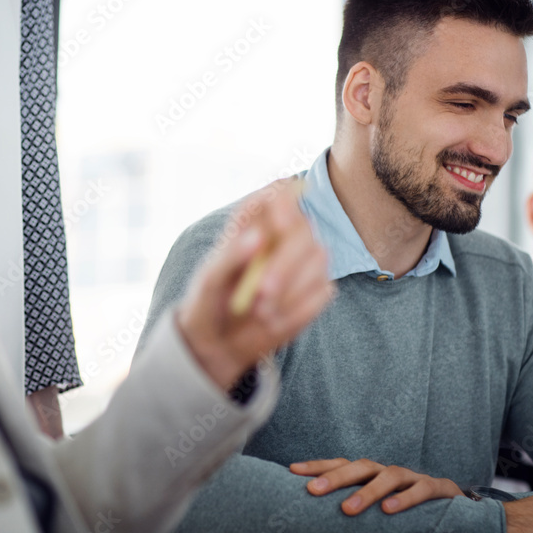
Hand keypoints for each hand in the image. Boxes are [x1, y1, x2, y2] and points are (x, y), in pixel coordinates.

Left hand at [177, 178, 332, 391]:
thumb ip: (230, 255)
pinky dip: (299, 309)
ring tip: (260, 312)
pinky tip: (275, 319)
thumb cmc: (209, 300)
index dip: (285, 202)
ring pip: (320, 257)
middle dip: (287, 262)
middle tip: (262, 292)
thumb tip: (259, 236)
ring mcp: (303, 262)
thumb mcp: (209, 279)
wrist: (217, 341)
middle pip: (304, 228)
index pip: (279, 192)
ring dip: (292, 288)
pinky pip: (323, 291)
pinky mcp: (316, 289)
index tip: (280, 225)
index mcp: (254, 221)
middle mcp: (283, 235)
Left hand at [289, 458, 462, 515]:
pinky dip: (405, 499)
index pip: (341, 464)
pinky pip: (421, 490)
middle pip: (360, 466)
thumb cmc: (406, 505)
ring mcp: (412, 477)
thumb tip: (315, 518)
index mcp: (371, 474)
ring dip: (367, 492)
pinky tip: (389, 510)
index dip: (317, 466)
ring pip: (389, 476)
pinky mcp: (437, 488)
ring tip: (348, 508)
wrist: (453, 504)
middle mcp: (387, 471)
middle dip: (335, 477)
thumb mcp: (376, 505)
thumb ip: (353, 506)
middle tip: (313, 490)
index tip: (293, 471)